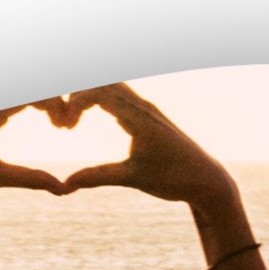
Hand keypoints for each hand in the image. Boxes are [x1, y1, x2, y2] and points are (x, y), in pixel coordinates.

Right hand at [61, 84, 234, 208]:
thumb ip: (98, 177)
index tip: (64, 126)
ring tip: (70, 119)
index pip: (100, 93)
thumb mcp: (133, 178)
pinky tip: (87, 114)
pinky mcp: (148, 116)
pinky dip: (98, 100)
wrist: (206, 179)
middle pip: (104, 84)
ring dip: (87, 97)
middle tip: (62, 121)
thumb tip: (65, 185)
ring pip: (112, 87)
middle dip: (78, 96)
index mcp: (139, 117)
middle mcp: (142, 107)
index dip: (76, 103)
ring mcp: (146, 110)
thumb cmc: (173, 178)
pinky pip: (119, 96)